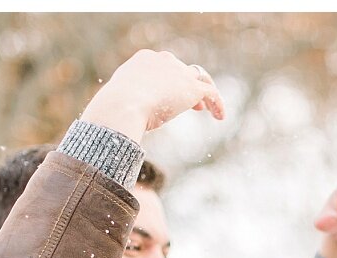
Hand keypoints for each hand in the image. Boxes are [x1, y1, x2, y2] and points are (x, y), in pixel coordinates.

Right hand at [81, 50, 224, 142]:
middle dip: (186, 86)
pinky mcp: (193, 87)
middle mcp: (164, 60)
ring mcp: (179, 71)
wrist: (124, 105)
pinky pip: (211, 92)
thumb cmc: (116, 108)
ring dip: (204, 93)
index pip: (163, 66)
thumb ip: (130, 103)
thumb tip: (127, 118)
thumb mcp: (121, 101)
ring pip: (200, 78)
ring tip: (206, 110)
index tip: (171, 97)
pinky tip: (220, 117)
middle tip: (193, 106)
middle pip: (182, 70)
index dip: (170, 81)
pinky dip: (217, 104)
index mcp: (144, 59)